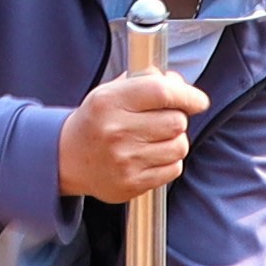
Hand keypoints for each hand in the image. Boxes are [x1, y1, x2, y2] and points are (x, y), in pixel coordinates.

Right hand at [56, 66, 205, 201]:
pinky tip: (152, 155)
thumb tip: (179, 83)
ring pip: (179, 146)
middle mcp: (116, 131)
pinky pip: (173, 168)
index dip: (188, 95)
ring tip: (157, 138)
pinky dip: (170, 161)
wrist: (67, 158)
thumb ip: (145, 81)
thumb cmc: (97, 120)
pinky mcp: (132, 184)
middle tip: (165, 119)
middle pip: (176, 121)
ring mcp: (124, 160)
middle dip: (178, 118)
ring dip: (176, 141)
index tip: (198, 101)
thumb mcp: (110, 92)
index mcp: (109, 101)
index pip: (162, 92)